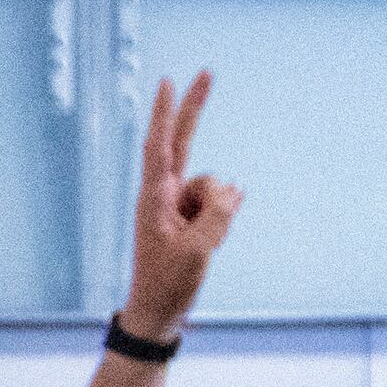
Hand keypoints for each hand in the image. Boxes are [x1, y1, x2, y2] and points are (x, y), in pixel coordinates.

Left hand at [118, 75, 237, 342]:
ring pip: (214, 187)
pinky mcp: (193, 219)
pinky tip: (227, 218)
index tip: (168, 81)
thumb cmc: (168, 284)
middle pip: (183, 142)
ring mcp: (179, 206)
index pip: (159, 146)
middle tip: (207, 71)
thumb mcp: (197, 250)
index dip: (165, 113)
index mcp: (154, 198)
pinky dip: (225, 217)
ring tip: (201, 246)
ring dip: (219, 213)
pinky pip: (220, 205)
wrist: (158, 314)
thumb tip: (231, 188)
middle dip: (195, 109)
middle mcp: (164, 195)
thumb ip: (216, 214)